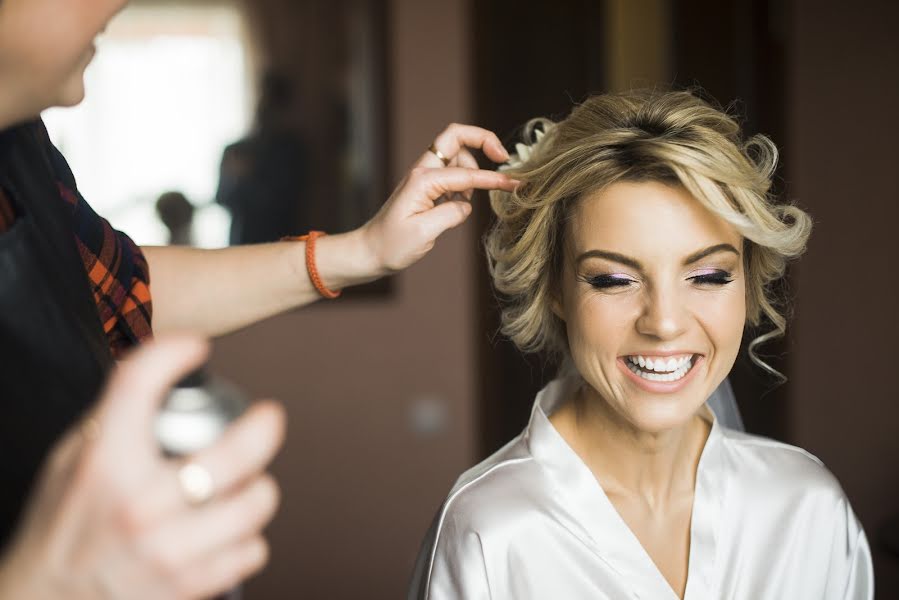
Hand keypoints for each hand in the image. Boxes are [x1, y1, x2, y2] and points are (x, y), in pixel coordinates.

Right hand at [0, 336, 285, 599]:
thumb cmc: (64, 527)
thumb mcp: (74, 460)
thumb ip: (117, 420)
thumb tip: (165, 374)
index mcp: (104, 463)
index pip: (140, 381)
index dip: (174, 350)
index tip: (195, 346)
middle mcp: (139, 504)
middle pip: (236, 451)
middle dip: (264, 426)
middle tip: (267, 418)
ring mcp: (168, 549)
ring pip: (256, 501)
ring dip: (256, 489)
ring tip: (242, 487)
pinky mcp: (189, 585)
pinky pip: (252, 549)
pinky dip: (246, 538)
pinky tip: (226, 532)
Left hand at [359, 123, 517, 273]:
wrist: (370, 252)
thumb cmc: (392, 244)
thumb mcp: (424, 233)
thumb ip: (451, 214)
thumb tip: (466, 204)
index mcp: (423, 180)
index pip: (467, 173)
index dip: (493, 178)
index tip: (515, 183)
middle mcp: (424, 171)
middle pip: (457, 137)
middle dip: (483, 139)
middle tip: (503, 157)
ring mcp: (425, 177)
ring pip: (458, 157)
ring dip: (472, 170)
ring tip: (467, 201)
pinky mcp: (427, 187)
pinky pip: (454, 175)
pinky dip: (464, 184)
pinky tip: (458, 205)